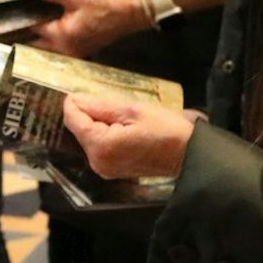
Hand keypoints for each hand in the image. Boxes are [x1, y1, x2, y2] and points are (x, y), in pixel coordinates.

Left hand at [29, 0, 147, 57]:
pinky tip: (52, 25)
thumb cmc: (105, 4)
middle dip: (29, 35)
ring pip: (50, 48)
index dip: (25, 20)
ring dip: (42, 39)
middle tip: (19, 21)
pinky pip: (62, 48)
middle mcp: (66, 49)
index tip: (15, 13)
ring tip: (33, 22)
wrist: (131, 14)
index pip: (34, 30)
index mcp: (62, 36)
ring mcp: (76, 51)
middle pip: (39, 45)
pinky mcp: (83, 49)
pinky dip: (55, 39)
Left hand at [62, 96, 193, 178]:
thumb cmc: (167, 131)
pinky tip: (124, 130)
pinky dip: (105, 135)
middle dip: (90, 114)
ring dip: (99, 124)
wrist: (189, 155)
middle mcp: (97, 162)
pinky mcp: (111, 171)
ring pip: (88, 137)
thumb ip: (100, 105)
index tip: (84, 91)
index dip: (75, 102)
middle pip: (79, 129)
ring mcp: (104, 169)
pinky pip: (98, 147)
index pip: (73, 119)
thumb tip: (75, 100)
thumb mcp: (133, 110)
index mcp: (101, 146)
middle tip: (115, 106)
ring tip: (124, 119)